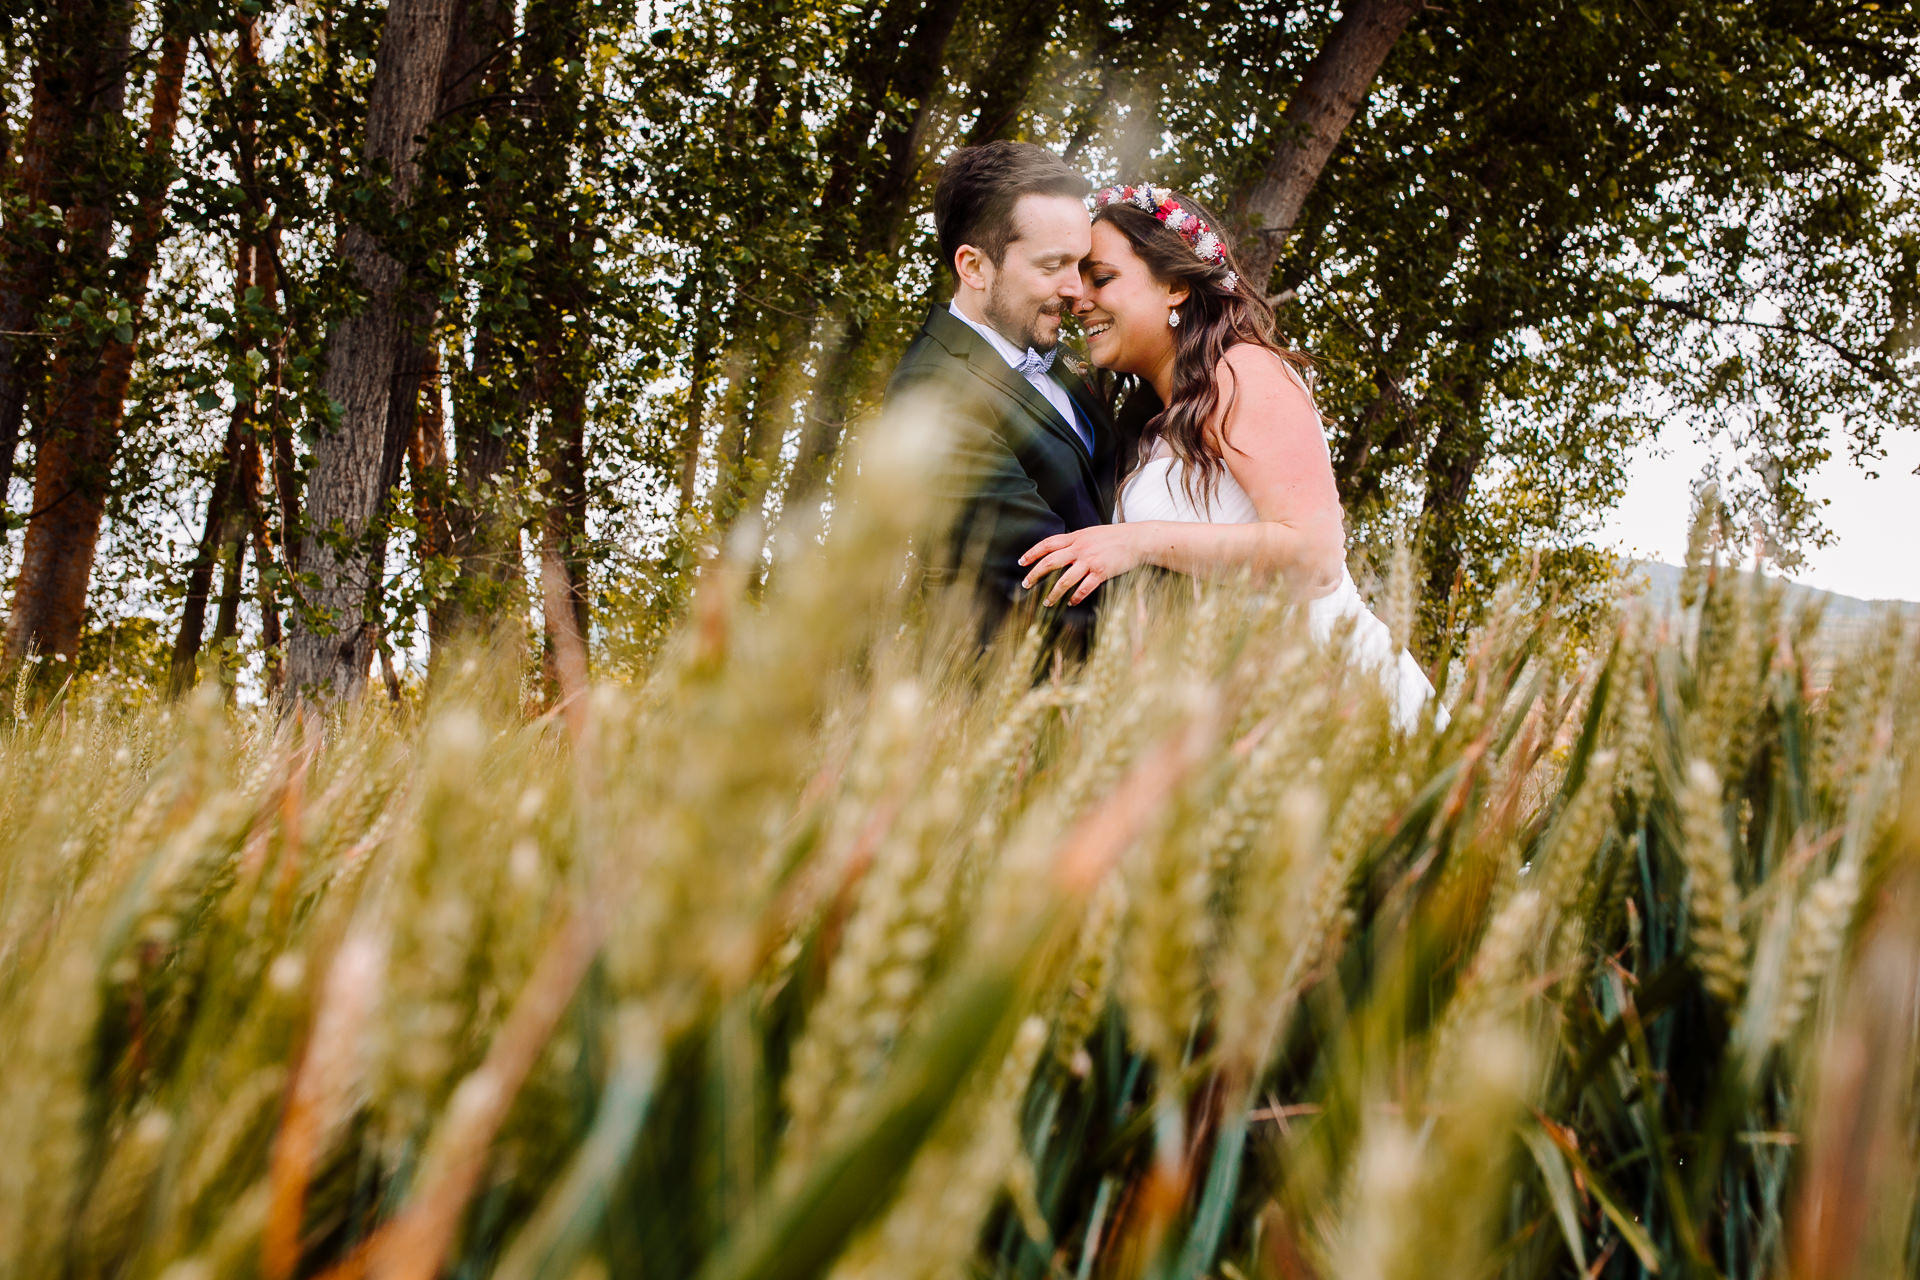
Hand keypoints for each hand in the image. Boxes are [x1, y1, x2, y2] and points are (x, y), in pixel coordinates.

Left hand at [1019, 525, 1145, 606]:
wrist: (1137, 540)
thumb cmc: (1114, 537)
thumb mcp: (1091, 533)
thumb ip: (1076, 541)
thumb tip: (1060, 549)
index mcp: (1076, 537)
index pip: (1048, 544)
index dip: (1032, 553)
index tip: (1022, 562)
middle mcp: (1080, 549)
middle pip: (1051, 562)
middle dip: (1035, 574)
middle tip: (1026, 585)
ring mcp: (1090, 561)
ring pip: (1065, 580)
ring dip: (1053, 593)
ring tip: (1047, 603)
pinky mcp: (1101, 572)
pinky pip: (1084, 588)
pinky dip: (1076, 597)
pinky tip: (1071, 603)